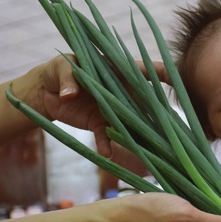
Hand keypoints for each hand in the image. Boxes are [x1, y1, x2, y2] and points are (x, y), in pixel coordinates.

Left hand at [16, 55, 170, 156]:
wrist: (44, 93)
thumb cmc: (57, 70)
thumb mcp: (61, 68)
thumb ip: (69, 78)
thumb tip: (70, 94)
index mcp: (117, 71)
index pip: (145, 70)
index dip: (163, 73)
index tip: (175, 81)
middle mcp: (122, 91)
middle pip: (146, 103)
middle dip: (158, 115)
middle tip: (169, 128)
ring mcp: (114, 109)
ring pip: (132, 123)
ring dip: (139, 135)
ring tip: (146, 148)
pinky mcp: (102, 124)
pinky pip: (109, 136)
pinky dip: (108, 145)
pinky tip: (107, 154)